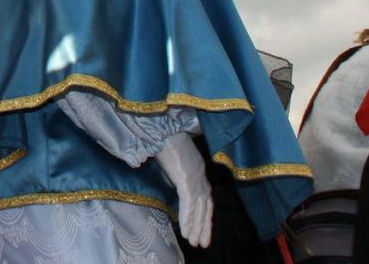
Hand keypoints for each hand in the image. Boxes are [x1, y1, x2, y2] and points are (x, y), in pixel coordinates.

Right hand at [154, 131, 212, 248]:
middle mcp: (200, 175)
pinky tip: (186, 231)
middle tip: (202, 244)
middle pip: (206, 207)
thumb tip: (173, 186)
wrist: (163, 125)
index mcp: (198, 170)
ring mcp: (195, 177)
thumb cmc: (164, 137)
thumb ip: (175, 174)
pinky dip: (188, 219)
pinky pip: (188, 204)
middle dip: (204, 227)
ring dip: (196, 227)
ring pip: (199, 209)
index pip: (205, 198)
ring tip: (194, 242)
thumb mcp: (173, 160)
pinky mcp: (187, 179)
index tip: (202, 230)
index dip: (205, 216)